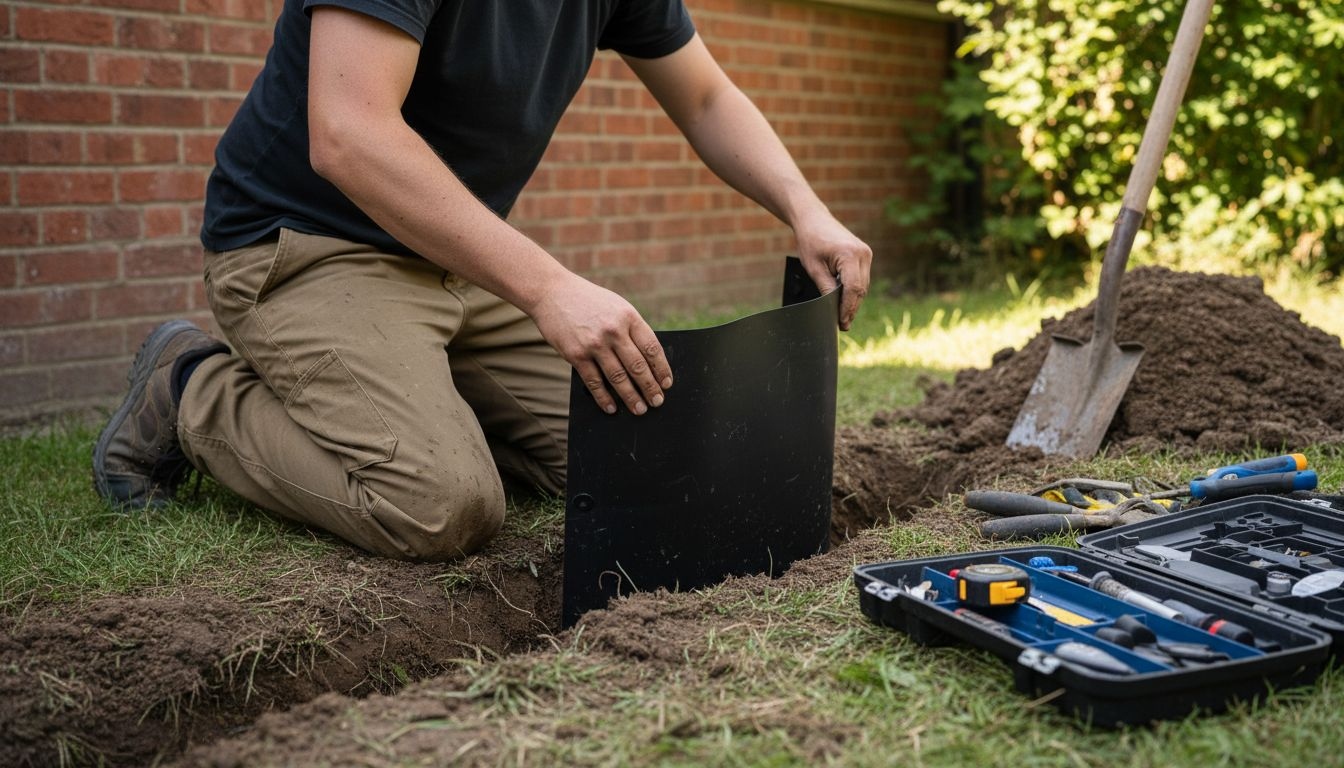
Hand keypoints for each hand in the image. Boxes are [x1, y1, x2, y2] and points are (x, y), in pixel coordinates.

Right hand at [529, 274, 671, 415]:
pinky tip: (612, 407)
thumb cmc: (588, 301)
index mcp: (628, 316)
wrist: (552, 292)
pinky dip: (604, 398)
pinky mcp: (576, 354)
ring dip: (631, 397)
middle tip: (657, 401)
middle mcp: (613, 330)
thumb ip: (631, 329)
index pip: (652, 348)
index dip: (662, 369)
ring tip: (640, 409)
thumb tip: (647, 360)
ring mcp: (594, 344)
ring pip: (618, 378)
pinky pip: (594, 382)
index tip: (667, 383)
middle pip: (638, 366)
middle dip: (650, 388)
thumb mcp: (616, 306)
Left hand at [794, 212, 871, 329]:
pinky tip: (846, 301)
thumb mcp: (814, 268)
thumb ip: (826, 289)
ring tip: (844, 317)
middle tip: (843, 325)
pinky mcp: (864, 255)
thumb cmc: (810, 240)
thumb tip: (832, 309)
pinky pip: (862, 278)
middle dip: (851, 308)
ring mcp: (866, 253)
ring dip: (854, 301)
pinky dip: (854, 290)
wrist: (813, 219)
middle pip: (860, 289)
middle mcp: (863, 254)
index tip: (842, 323)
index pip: (853, 289)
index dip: (847, 308)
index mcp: (850, 255)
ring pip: (863, 285)